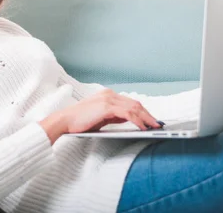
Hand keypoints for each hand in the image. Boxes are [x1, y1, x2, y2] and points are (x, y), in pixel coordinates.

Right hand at [39, 88, 161, 143]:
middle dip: (148, 115)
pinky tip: (142, 127)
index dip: (143, 111)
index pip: (130, 102)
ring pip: (133, 108)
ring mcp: (108, 99)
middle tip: (157, 124)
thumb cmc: (80, 121)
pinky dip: (137, 120)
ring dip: (146, 118)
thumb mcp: (101, 117)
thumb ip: (114, 116)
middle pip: (135, 104)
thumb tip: (130, 119)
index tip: (151, 120)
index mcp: (107, 95)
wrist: (65, 121)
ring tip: (153, 127)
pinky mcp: (106, 107)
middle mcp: (109, 94)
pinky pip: (127, 114)